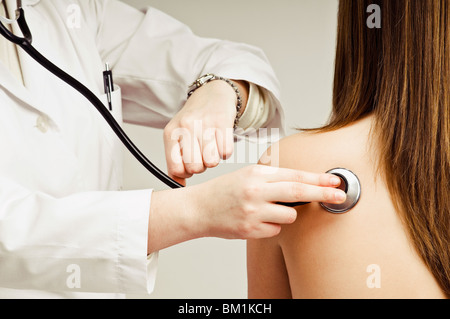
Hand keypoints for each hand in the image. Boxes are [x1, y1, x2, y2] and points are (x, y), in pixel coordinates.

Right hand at [147, 165, 345, 252]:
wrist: (199, 209)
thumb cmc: (225, 191)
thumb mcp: (248, 175)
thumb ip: (274, 178)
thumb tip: (304, 185)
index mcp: (256, 174)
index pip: (293, 175)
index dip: (317, 179)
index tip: (335, 182)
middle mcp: (255, 191)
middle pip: (297, 193)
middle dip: (322, 194)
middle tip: (340, 196)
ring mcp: (253, 212)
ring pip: (289, 216)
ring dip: (286, 214)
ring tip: (266, 209)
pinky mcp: (250, 230)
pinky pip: (275, 230)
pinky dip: (271, 226)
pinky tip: (255, 220)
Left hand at [163, 80, 247, 185]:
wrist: (212, 94)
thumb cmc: (194, 120)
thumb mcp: (177, 137)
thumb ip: (175, 162)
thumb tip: (179, 185)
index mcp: (171, 133)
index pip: (176, 169)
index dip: (185, 174)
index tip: (188, 168)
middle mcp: (186, 127)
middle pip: (195, 168)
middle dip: (201, 167)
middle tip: (201, 156)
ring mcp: (205, 124)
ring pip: (212, 162)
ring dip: (213, 160)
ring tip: (210, 148)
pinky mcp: (223, 123)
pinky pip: (226, 153)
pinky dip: (225, 152)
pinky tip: (220, 141)